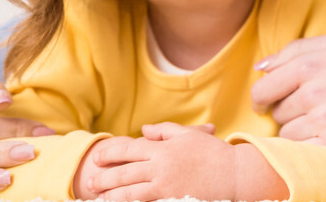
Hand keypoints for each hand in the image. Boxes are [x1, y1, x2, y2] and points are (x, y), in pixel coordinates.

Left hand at [74, 123, 242, 201]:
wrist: (235, 174)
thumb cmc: (213, 152)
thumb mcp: (188, 135)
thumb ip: (163, 130)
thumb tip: (142, 131)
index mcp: (164, 149)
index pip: (130, 149)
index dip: (111, 153)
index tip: (97, 157)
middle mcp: (162, 168)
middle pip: (124, 173)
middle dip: (104, 178)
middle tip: (90, 182)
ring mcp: (166, 188)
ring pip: (130, 194)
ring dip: (111, 197)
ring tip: (98, 198)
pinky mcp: (173, 201)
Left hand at [251, 30, 325, 149]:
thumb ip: (300, 49)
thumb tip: (262, 66)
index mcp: (309, 60)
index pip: (265, 82)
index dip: (265, 94)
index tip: (273, 99)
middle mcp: (311, 87)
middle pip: (274, 108)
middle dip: (282, 110)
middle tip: (305, 110)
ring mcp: (323, 116)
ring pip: (286, 131)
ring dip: (297, 129)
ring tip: (324, 122)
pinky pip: (303, 149)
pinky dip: (309, 146)